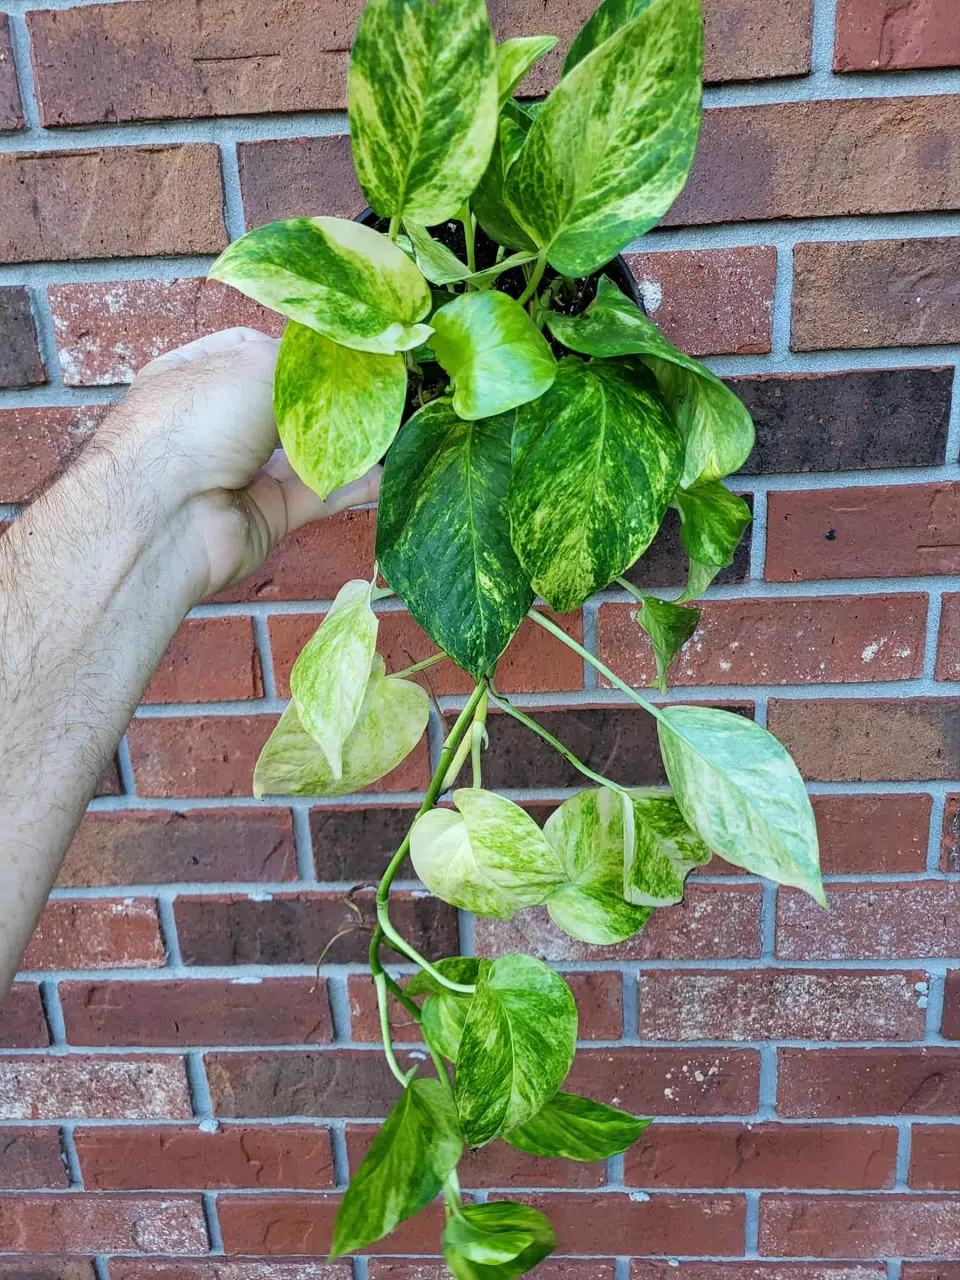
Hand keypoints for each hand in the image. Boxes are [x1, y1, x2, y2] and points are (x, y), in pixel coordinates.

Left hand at [104, 327, 380, 596]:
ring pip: (306, 451)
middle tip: (381, 386)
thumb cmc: (197, 421)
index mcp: (195, 375)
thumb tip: (345, 356)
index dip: (295, 348)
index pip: (251, 350)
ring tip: (394, 425)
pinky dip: (351, 485)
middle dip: (331, 397)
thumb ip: (304, 360)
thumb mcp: (254, 363)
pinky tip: (386, 472)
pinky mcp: (267, 514)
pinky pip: (316, 495)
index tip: (342, 347)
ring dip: (348, 441)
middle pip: (286, 403)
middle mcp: (216, 423)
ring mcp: (241, 471)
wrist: (167, 515)